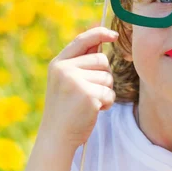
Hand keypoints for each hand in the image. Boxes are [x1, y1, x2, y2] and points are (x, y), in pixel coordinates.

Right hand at [38, 27, 117, 151]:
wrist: (56, 137)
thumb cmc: (66, 109)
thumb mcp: (67, 81)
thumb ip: (80, 63)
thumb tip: (101, 41)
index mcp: (58, 63)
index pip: (82, 40)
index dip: (100, 33)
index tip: (114, 35)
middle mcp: (64, 69)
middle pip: (102, 59)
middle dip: (104, 75)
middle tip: (92, 92)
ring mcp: (75, 81)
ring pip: (108, 77)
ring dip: (106, 91)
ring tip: (90, 103)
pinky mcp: (87, 95)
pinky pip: (110, 92)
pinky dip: (107, 103)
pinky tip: (94, 111)